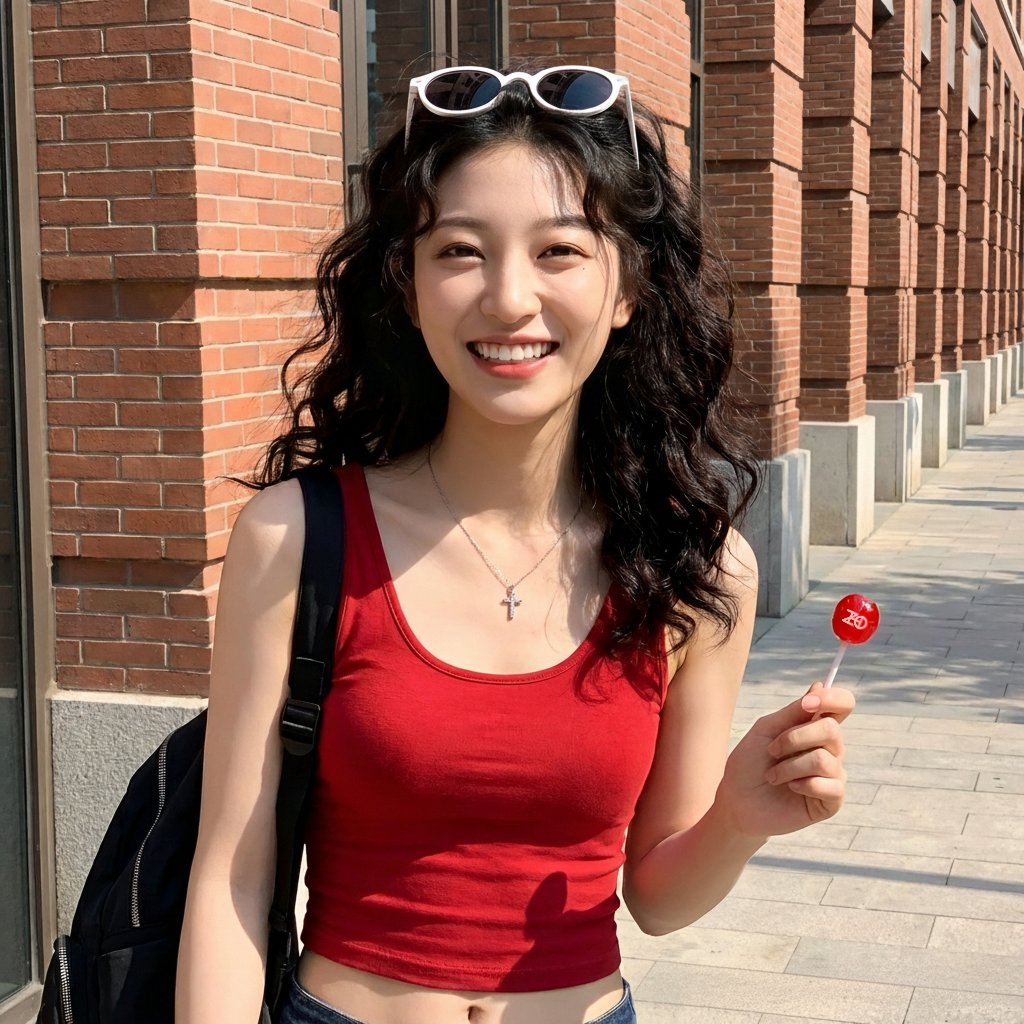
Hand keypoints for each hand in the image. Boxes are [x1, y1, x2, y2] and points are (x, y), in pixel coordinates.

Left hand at [718, 682, 854, 839]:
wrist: (737, 800)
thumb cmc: (750, 763)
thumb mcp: (767, 730)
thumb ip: (794, 711)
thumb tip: (820, 685)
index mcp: (815, 727)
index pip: (842, 705)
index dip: (832, 699)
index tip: (809, 704)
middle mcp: (830, 749)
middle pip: (831, 729)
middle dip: (794, 738)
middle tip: (772, 750)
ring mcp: (833, 775)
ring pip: (824, 759)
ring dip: (789, 766)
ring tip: (773, 776)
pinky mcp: (831, 801)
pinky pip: (830, 786)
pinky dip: (802, 785)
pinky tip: (790, 789)